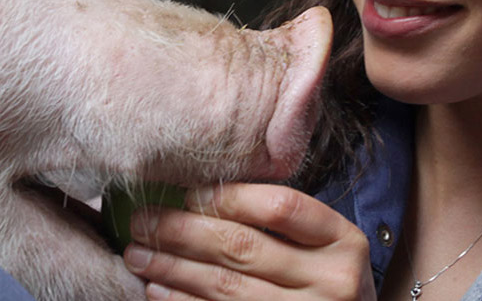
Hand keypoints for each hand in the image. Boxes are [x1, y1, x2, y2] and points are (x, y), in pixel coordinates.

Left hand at [121, 182, 375, 300]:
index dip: (229, 197)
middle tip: (142, 220)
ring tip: (137, 254)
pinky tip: (157, 289)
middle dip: (183, 230)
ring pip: (227, 286)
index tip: (187, 192)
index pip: (281, 206)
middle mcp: (332, 281)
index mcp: (343, 242)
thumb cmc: (325, 282)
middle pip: (245, 247)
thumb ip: (279, 222)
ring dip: (173, 268)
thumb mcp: (321, 247)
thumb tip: (195, 195)